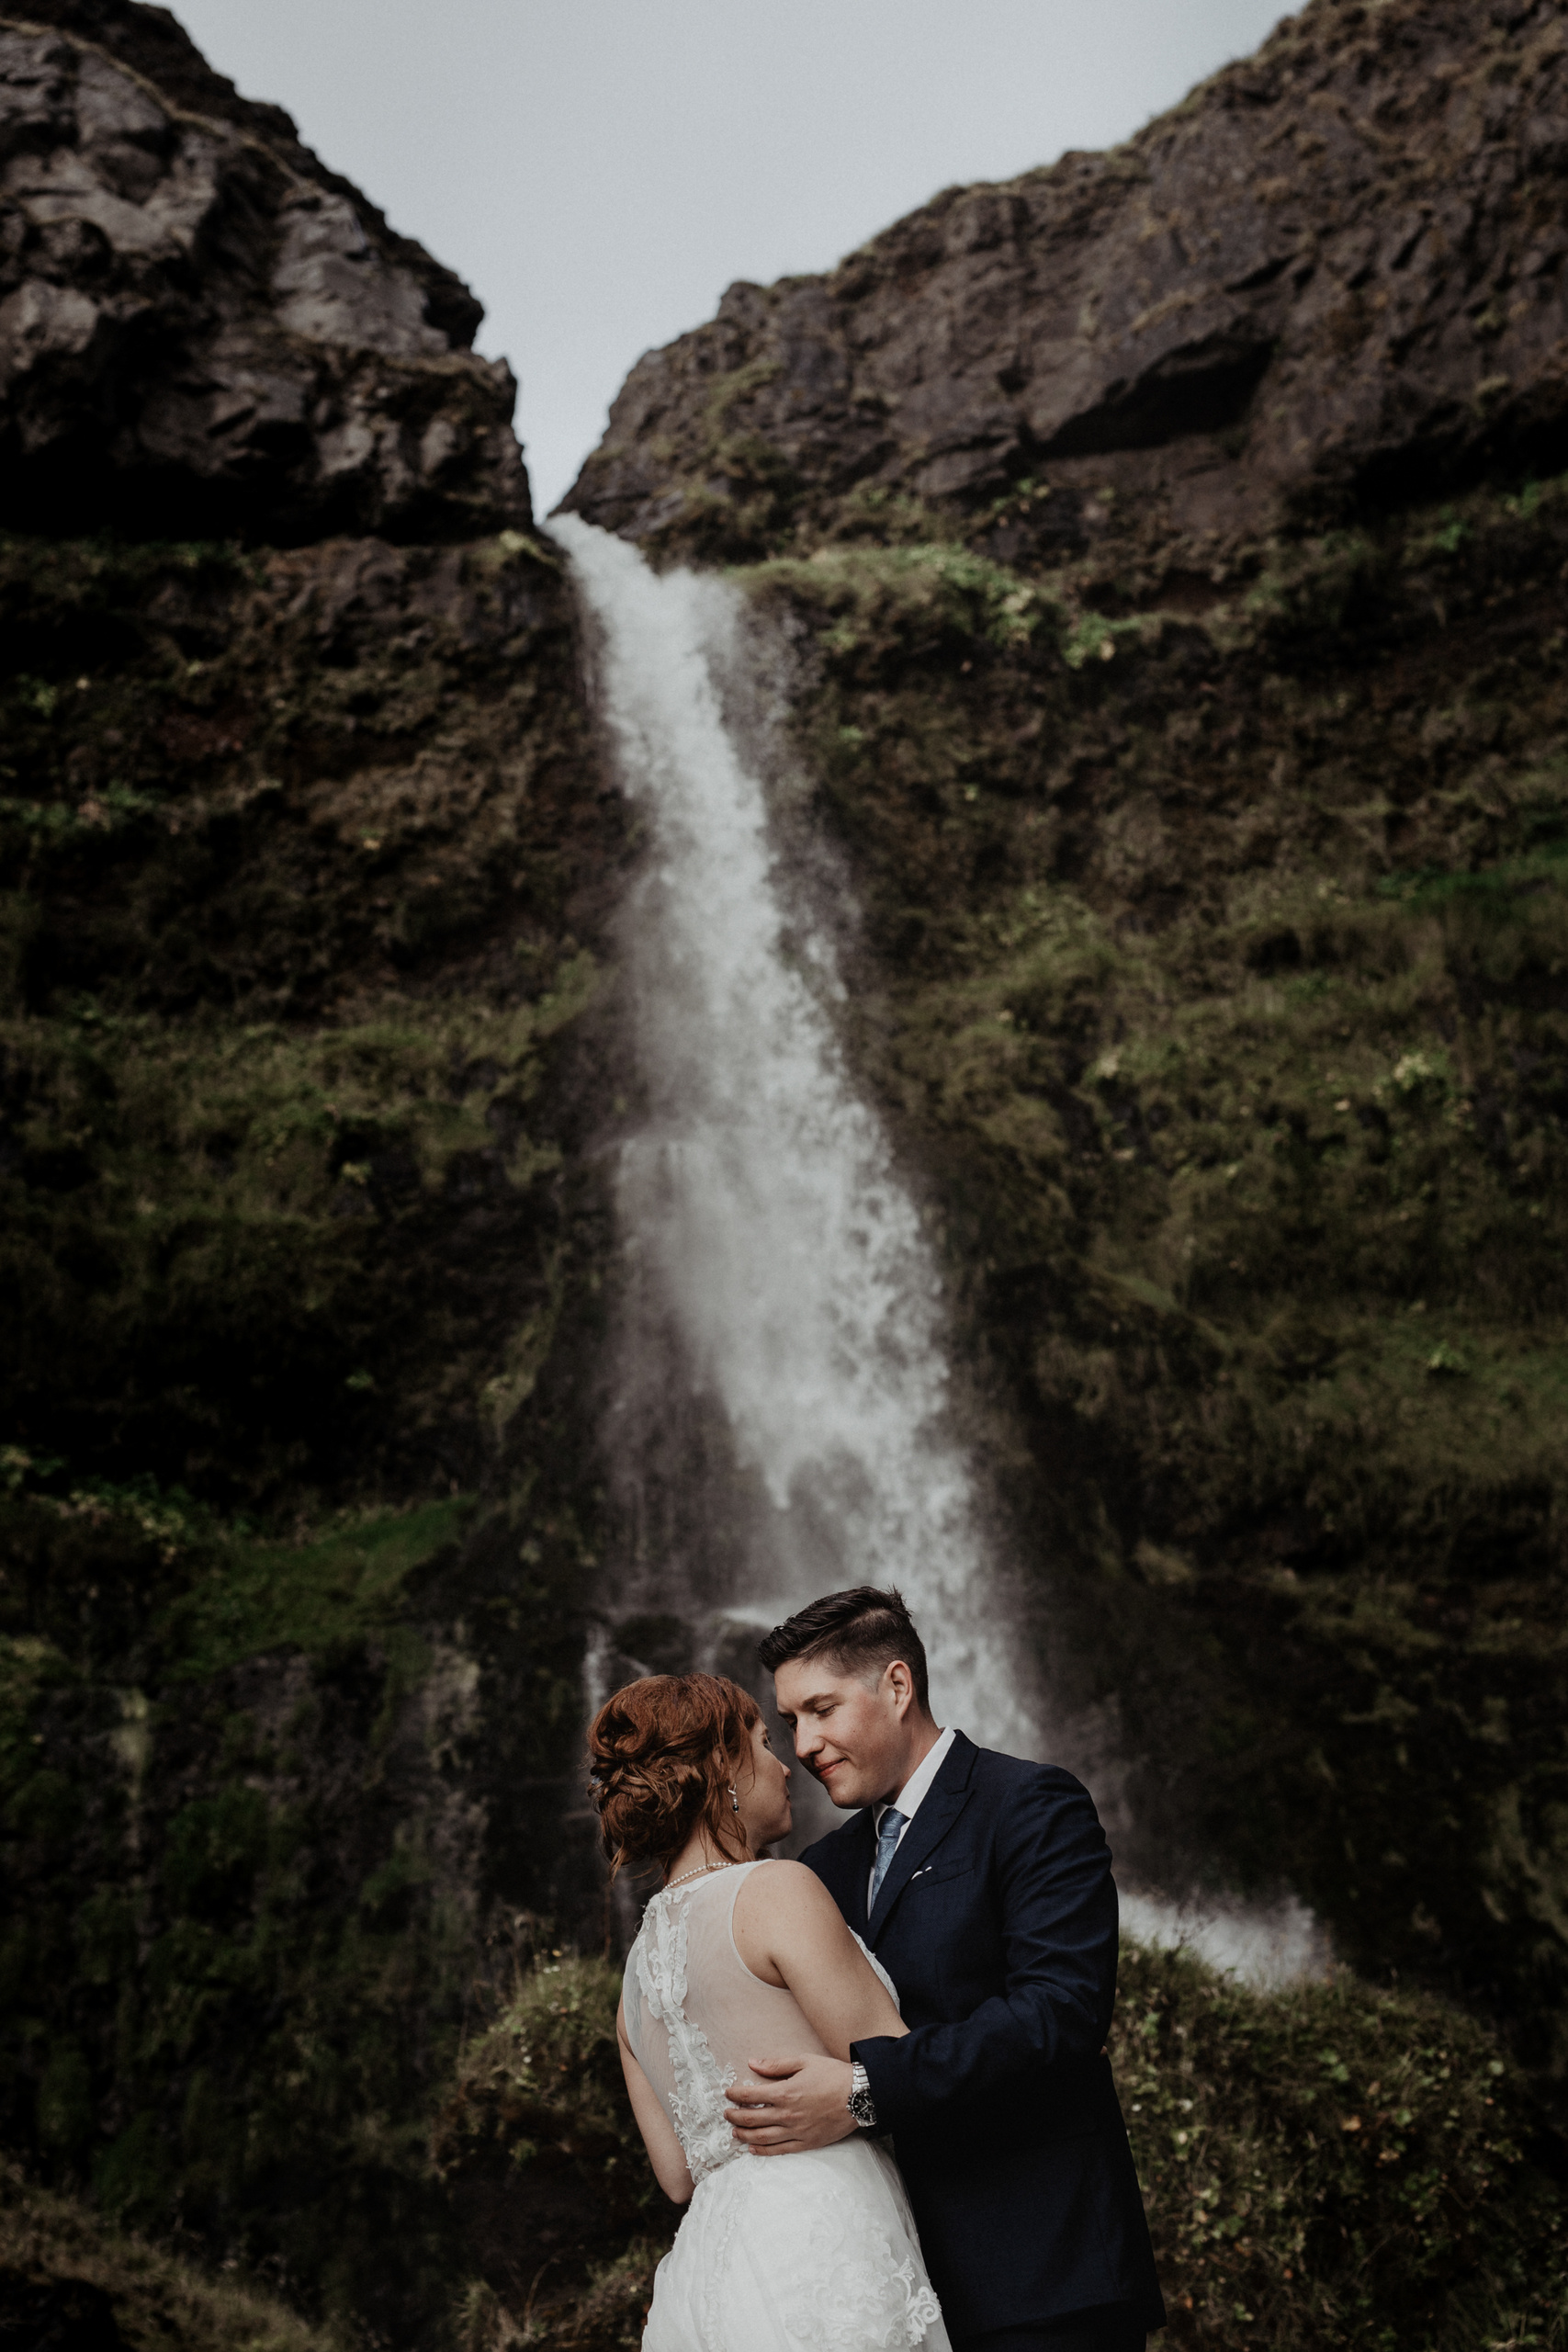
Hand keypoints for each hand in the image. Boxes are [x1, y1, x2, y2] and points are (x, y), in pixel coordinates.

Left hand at [724, 2054, 857, 2153]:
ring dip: (744, 2135)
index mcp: (785, 2092)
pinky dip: (763, 2151)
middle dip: (735, 2116)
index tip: (728, 2093)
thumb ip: (776, 2064)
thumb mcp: (804, 2061)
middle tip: (726, 2113)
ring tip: (734, 2132)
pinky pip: (779, 2150)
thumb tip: (752, 2063)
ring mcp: (796, 2132)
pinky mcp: (806, 2144)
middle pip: (752, 2118)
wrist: (860, 2096)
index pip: (751, 2095)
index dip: (736, 2095)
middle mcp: (787, 2114)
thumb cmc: (833, 2075)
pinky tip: (753, 2149)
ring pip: (762, 2137)